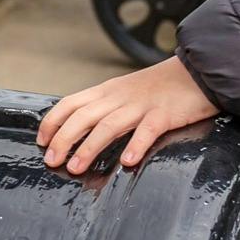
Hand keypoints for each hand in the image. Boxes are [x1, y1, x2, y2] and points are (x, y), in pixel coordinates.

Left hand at [35, 58, 219, 173]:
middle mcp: (119, 97)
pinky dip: (136, 145)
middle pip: (83, 116)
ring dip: (89, 147)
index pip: (71, 103)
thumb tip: (78, 128)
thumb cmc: (160, 87)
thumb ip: (105, 106)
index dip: (53, 122)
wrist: (197, 71)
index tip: (42, 142)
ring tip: (76, 168)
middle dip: (63, 139)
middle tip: (52, 161)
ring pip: (109, 126)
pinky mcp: (165, 114)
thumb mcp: (125, 91)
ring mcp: (142, 105)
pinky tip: (127, 163)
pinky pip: (148, 130)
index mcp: (107, 91)